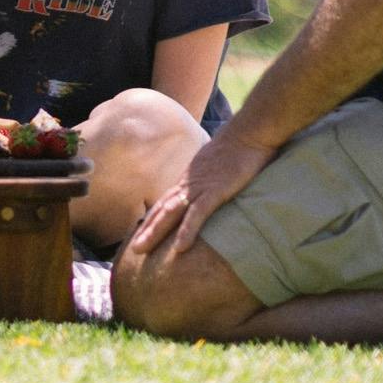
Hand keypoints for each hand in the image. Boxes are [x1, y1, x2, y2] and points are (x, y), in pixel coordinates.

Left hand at [128, 126, 273, 264]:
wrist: (248, 132)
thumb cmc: (240, 146)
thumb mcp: (219, 164)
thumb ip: (211, 176)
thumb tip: (213, 183)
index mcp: (190, 178)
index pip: (166, 201)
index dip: (154, 217)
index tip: (142, 232)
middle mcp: (189, 183)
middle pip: (162, 209)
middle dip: (147, 230)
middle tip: (134, 250)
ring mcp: (200, 187)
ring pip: (171, 213)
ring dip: (155, 232)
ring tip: (140, 250)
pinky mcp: (215, 191)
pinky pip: (198, 215)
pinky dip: (187, 231)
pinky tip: (179, 249)